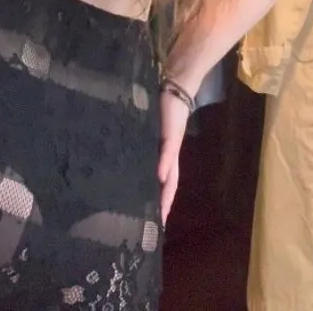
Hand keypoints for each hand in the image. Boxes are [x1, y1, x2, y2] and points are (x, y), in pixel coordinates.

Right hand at [157, 90, 190, 225]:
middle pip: (169, 184)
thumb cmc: (162, 107)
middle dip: (164, 203)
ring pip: (170, 175)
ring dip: (166, 193)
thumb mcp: (150, 127)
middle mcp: (170, 155)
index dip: (161, 200)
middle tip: (158, 224)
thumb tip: (136, 158)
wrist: (176, 88)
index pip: (163, 182)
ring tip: (161, 210)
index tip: (155, 219)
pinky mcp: (171, 136)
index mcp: (165, 154)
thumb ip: (146, 140)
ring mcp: (171, 146)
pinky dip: (164, 165)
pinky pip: (167, 153)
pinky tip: (160, 178)